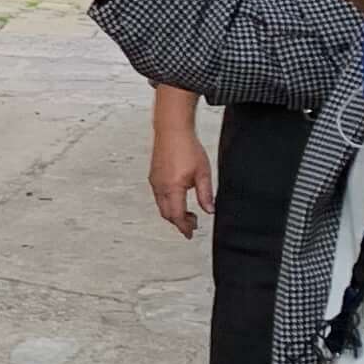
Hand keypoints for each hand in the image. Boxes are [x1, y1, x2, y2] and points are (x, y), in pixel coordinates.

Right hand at [148, 124, 214, 239]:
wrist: (172, 130)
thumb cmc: (187, 147)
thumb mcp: (203, 173)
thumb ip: (206, 194)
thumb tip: (209, 210)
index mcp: (173, 188)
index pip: (177, 215)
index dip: (184, 227)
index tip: (190, 233)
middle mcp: (160, 187)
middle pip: (167, 214)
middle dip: (179, 222)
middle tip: (192, 225)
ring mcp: (155, 181)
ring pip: (162, 206)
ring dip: (173, 213)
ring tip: (188, 213)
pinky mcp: (153, 176)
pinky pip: (159, 196)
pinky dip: (168, 203)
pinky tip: (178, 199)